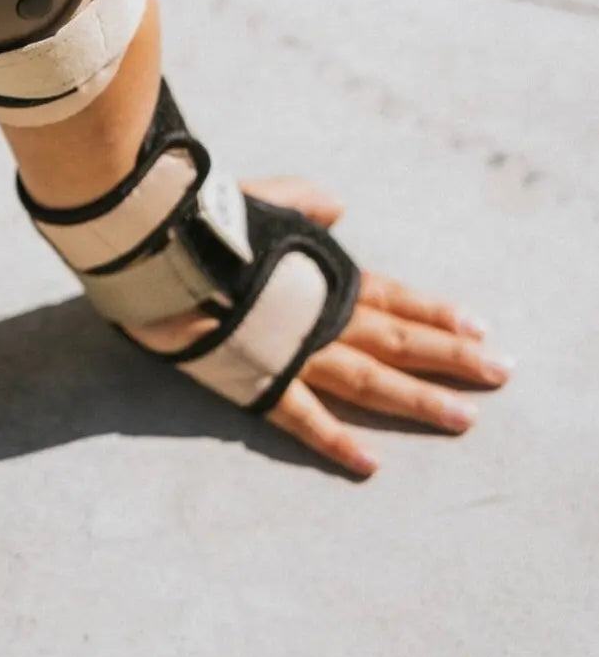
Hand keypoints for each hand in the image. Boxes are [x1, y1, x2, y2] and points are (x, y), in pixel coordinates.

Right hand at [124, 176, 511, 478]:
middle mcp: (319, 314)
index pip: (393, 295)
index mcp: (321, 272)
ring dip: (419, 399)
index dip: (435, 312)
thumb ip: (303, 201)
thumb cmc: (205, 217)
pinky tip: (370, 461)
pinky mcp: (258, 378)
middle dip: (452, 356)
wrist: (157, 247)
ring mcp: (293, 349)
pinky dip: (337, 441)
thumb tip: (337, 205)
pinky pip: (303, 417)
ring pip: (370, 380)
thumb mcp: (262, 195)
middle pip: (399, 338)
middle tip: (500, 373)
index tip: (478, 326)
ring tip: (463, 418)